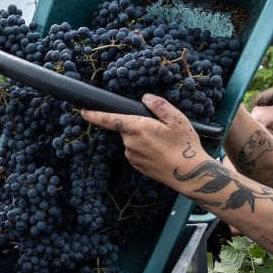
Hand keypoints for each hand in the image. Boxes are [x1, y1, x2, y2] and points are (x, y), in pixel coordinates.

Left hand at [81, 94, 207, 185]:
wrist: (190, 174)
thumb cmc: (184, 145)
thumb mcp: (177, 119)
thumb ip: (158, 105)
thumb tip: (145, 98)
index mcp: (138, 127)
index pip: (110, 119)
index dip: (94, 115)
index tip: (83, 111)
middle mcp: (130, 142)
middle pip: (125, 127)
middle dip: (137, 125)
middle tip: (160, 128)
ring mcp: (131, 155)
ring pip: (131, 140)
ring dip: (142, 137)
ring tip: (163, 143)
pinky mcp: (136, 165)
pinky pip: (135, 151)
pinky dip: (144, 148)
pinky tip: (160, 151)